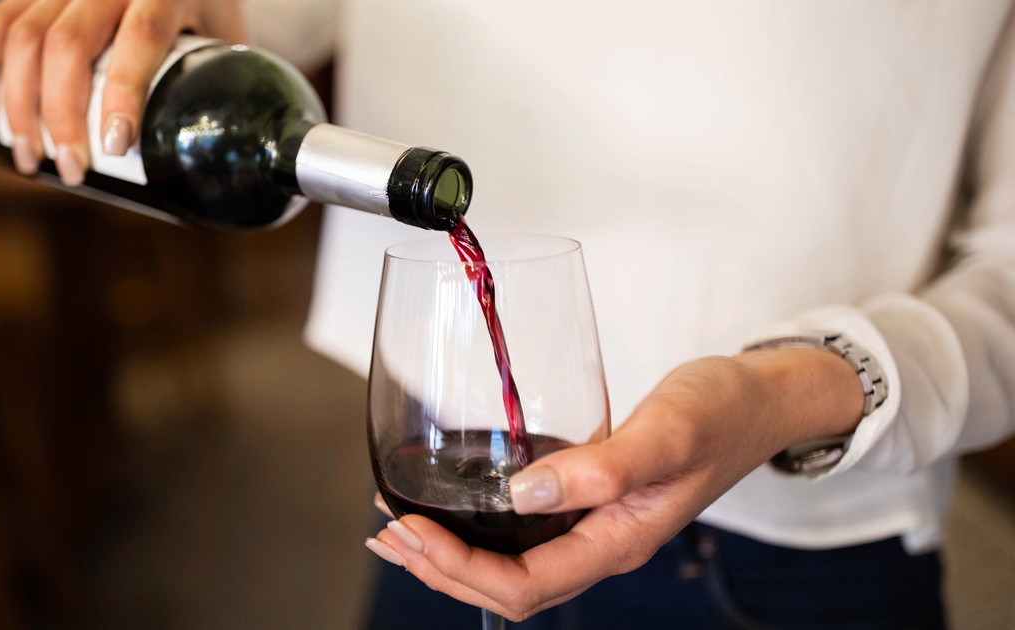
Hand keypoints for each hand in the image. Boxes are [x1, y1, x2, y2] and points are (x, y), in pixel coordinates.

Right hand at [0, 0, 243, 184]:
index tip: (115, 146)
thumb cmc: (208, 2)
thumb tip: (230, 160)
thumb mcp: (227, 32)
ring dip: (18, 104)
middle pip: (68, 43)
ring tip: (29, 158)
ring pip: (24, 35)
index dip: (123, 93)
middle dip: (59, 116)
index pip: (139, 37)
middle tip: (69, 170)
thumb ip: (222, 82)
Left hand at [365, 348, 863, 620]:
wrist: (761, 399)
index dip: (458, 568)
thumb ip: (604, 466)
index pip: (522, 586)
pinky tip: (451, 503)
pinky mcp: (590, 500)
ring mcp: (594, 526)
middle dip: (439, 568)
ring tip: (397, 526)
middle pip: (506, 588)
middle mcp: (600, 544)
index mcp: (616, 542)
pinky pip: (522, 532)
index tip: (410, 529)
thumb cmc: (722, 412)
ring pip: (509, 565)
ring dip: (449, 552)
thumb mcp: (669, 432)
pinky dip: (476, 525)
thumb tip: (522, 494)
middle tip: (385, 531)